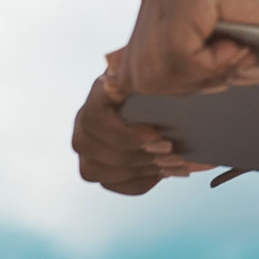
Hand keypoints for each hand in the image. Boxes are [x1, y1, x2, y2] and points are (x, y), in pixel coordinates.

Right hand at [71, 71, 212, 195]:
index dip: (123, 133)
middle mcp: (84, 120)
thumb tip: (169, 81)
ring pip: (95, 170)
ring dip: (138, 170)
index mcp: (99, 92)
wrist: (163, 93)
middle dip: (135, 155)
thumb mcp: (162, 74)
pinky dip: (139, 181)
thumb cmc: (164, 79)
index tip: (157, 135)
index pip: (94, 117)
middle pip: (91, 148)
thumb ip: (157, 81)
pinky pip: (111, 184)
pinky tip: (164, 171)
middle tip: (171, 152)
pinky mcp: (97, 166)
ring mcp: (88, 146)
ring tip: (173, 163)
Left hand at [107, 0, 258, 98]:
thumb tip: (110, 84)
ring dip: (201, 78)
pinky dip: (213, 65)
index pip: (129, 74)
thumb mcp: (210, 46)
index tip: (213, 84)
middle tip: (233, 67)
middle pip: (137, 79)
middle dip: (185, 88)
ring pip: (154, 74)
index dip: (170, 92)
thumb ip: (169, 59)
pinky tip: (241, 45)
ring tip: (239, 56)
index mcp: (155, 4)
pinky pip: (179, 59)